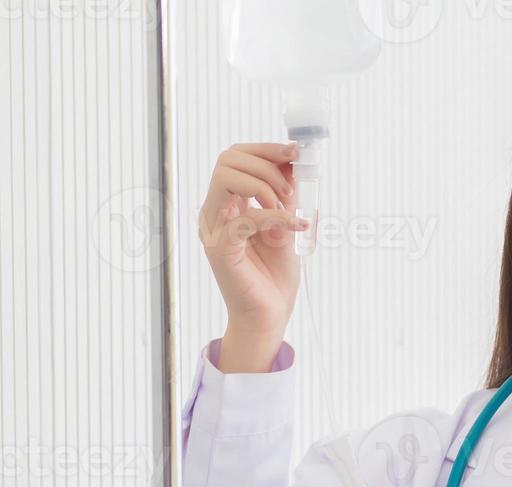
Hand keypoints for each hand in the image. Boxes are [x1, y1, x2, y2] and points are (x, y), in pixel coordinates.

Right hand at [199, 142, 307, 335]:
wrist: (271, 313)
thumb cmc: (276, 273)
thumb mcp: (287, 224)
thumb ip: (286, 195)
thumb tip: (295, 160)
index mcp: (228, 203)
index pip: (235, 157)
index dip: (265, 149)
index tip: (295, 153)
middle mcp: (215, 212)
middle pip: (227, 160)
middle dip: (267, 166)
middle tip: (290, 191)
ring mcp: (214, 229)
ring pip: (227, 178)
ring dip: (265, 186)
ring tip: (288, 207)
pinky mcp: (221, 249)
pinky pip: (244, 218)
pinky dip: (275, 217)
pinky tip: (297, 226)